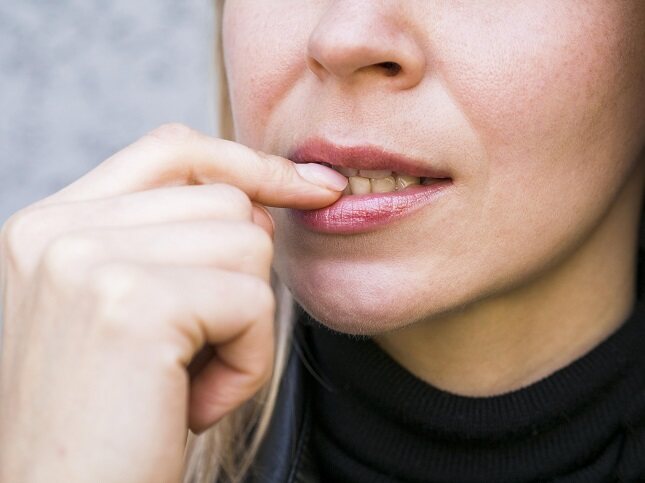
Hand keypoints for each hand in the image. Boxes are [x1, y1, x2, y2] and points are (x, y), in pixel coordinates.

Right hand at [0, 124, 345, 482]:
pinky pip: (254, 301)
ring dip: (244, 324)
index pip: (172, 150)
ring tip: (187, 381)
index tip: (309, 186)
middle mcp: (59, 229)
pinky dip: (248, 360)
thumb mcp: (131, 312)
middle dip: (240, 279)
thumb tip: (266, 202)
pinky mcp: (134, 304)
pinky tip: (195, 404)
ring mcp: (88, 259)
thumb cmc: (115, 418)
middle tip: (192, 352)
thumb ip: (177, 241)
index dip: (246, 163)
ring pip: (248, 245)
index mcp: (53, 223)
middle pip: (226, 201)